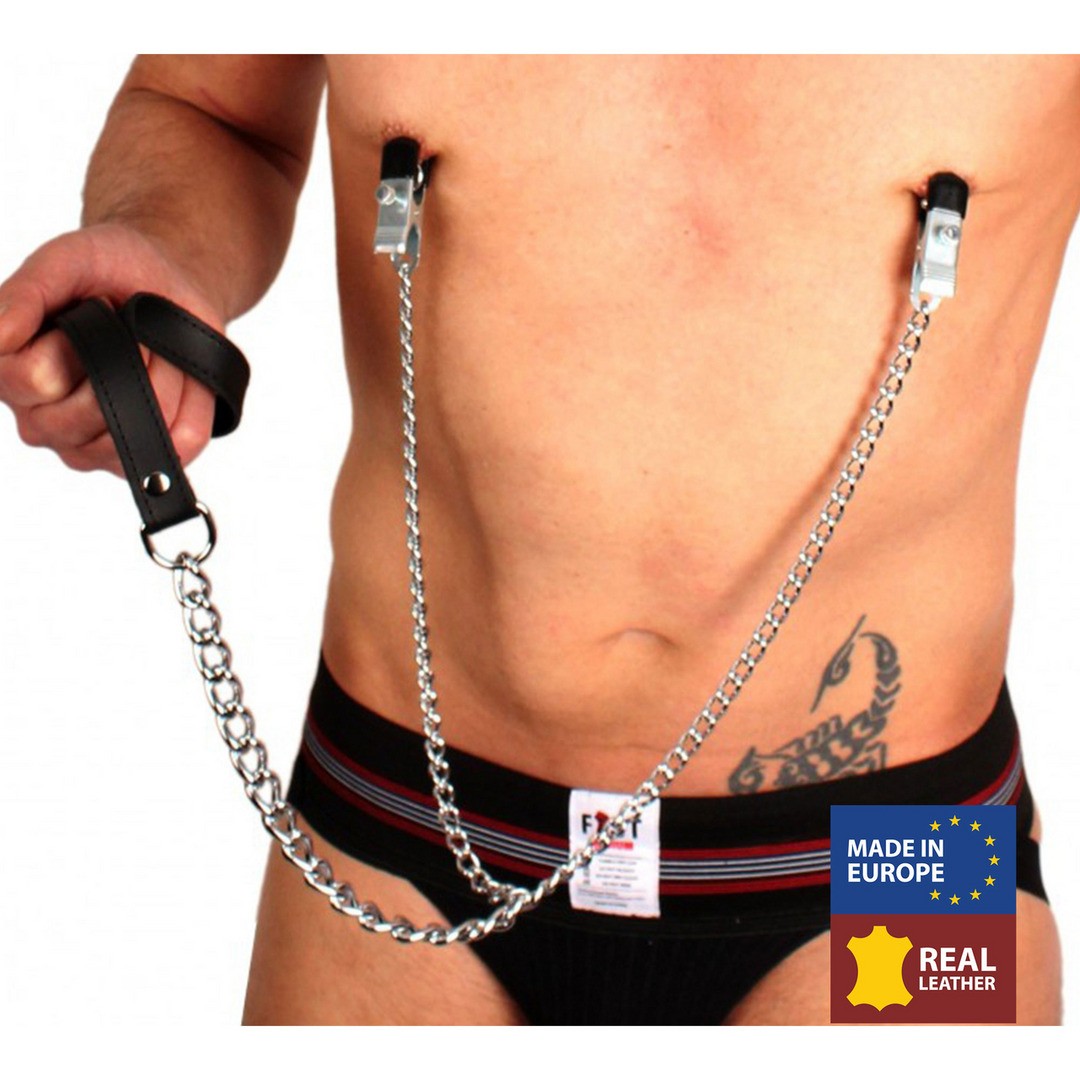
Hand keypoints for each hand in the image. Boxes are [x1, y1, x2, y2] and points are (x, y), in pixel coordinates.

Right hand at [0, 224, 221, 475]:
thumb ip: (26, 294)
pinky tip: (178, 375)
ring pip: (139, 427)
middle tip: (126, 329)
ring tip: (151, 349)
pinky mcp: (142, 459)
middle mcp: (42, 420)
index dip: (74, 341)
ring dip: (162, 376)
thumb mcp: (66, 261)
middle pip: (90, 411)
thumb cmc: (108, 271)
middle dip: (125, 357)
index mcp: (10, 375)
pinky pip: (180, 440)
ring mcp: (90, 448)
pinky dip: (194, 401)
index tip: (90, 310)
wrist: (166, 284)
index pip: (36, 379)